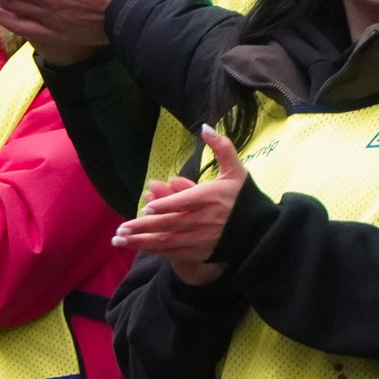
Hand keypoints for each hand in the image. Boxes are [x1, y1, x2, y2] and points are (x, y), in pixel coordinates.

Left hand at [113, 128, 249, 285]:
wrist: (258, 230)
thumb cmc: (243, 198)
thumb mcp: (235, 170)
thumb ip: (222, 147)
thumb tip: (205, 127)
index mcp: (212, 198)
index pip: (186, 201)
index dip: (167, 205)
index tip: (146, 207)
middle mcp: (206, 220)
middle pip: (171, 223)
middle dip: (144, 227)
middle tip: (120, 229)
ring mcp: (202, 239)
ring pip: (168, 240)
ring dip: (142, 241)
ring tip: (120, 240)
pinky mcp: (200, 252)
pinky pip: (173, 251)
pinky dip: (154, 250)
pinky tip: (136, 246)